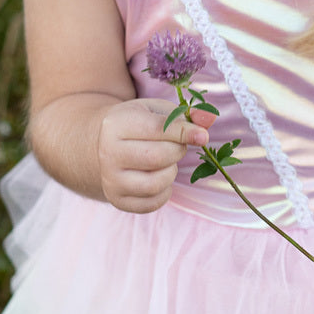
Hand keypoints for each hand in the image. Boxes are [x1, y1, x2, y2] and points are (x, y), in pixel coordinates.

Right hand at [97, 98, 213, 212]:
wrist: (104, 145)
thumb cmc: (138, 124)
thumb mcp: (157, 111)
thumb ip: (186, 115)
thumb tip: (210, 119)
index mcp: (117, 124)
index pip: (157, 129)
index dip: (184, 133)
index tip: (203, 136)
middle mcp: (108, 153)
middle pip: (157, 158)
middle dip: (177, 151)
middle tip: (177, 146)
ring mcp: (110, 180)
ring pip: (154, 184)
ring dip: (171, 173)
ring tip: (166, 162)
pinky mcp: (117, 199)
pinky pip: (152, 203)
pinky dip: (165, 192)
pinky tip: (160, 177)